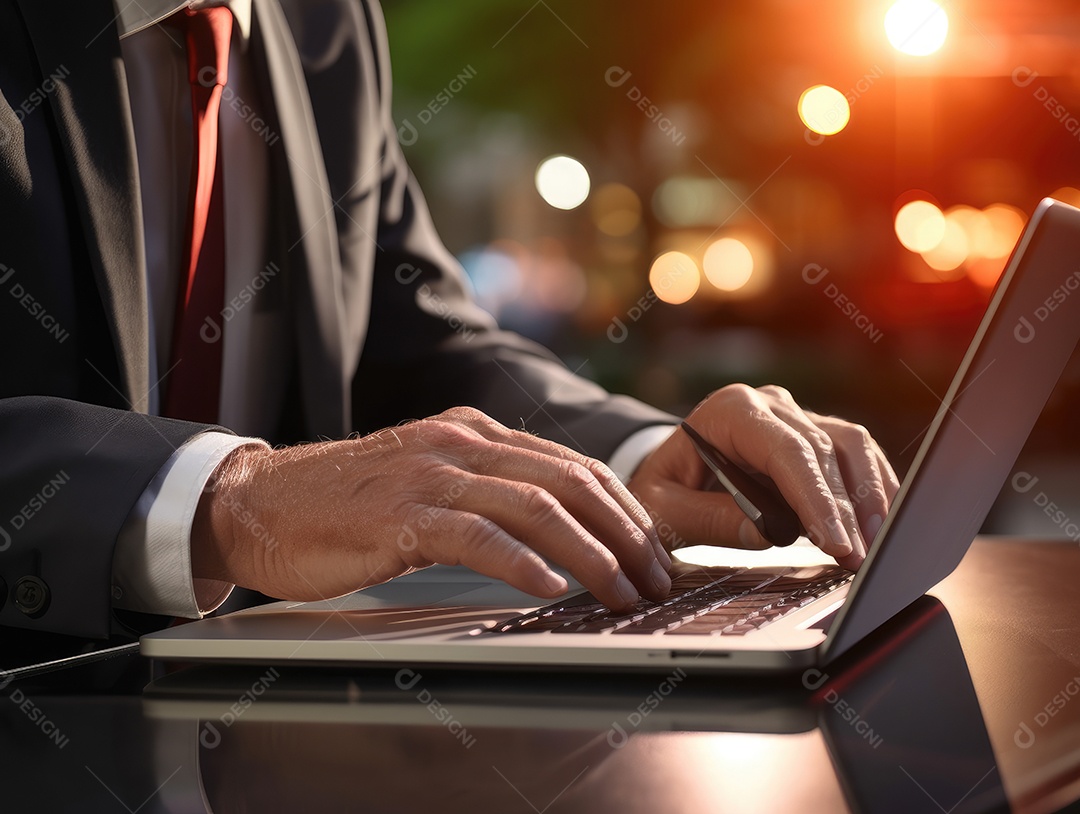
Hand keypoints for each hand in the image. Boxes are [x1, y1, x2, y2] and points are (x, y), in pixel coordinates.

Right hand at [191, 407, 671, 610]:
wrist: (258, 502)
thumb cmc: (346, 504)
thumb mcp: (428, 482)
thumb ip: (485, 492)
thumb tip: (554, 533)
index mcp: (473, 433)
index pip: (572, 465)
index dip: (623, 509)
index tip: (651, 549)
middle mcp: (459, 443)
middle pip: (567, 481)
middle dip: (623, 533)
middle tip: (653, 577)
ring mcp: (429, 474)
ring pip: (533, 505)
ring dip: (589, 552)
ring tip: (620, 590)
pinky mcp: (399, 514)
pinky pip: (474, 534)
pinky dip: (519, 561)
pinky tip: (550, 586)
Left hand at [627, 385, 899, 569]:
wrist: (667, 469)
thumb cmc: (663, 487)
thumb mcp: (664, 508)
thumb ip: (710, 518)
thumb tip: (769, 532)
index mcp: (731, 410)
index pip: (787, 451)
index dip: (817, 498)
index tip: (836, 541)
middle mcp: (770, 404)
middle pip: (826, 449)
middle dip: (847, 507)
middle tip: (861, 558)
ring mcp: (797, 415)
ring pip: (851, 446)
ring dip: (870, 496)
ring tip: (877, 545)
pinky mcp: (815, 434)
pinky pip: (855, 455)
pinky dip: (872, 488)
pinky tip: (879, 525)